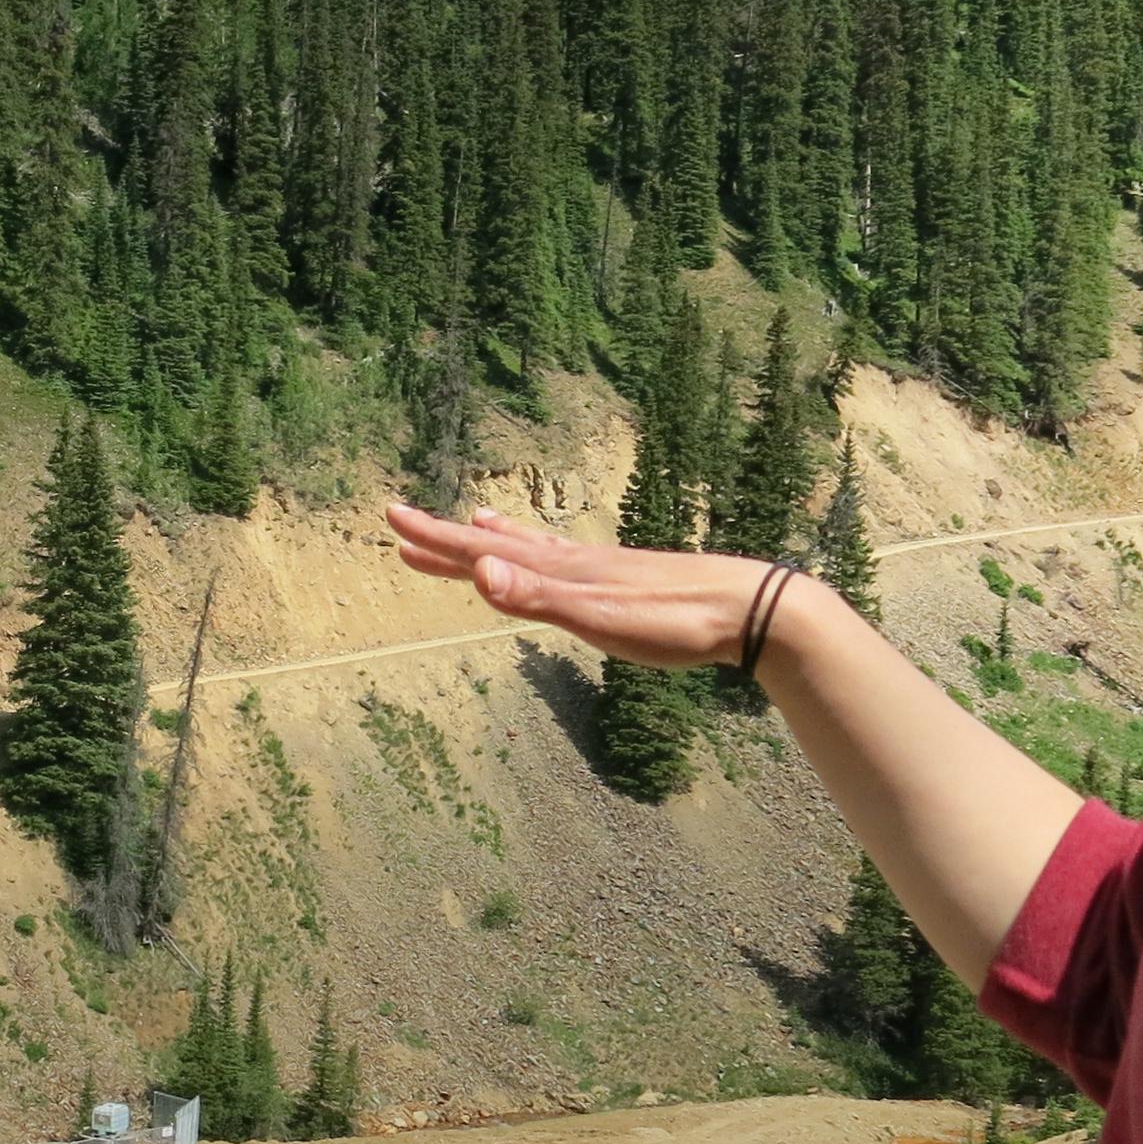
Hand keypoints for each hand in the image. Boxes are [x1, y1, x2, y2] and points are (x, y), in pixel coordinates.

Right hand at [383, 500, 767, 669]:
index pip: (484, 554)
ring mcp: (601, 570)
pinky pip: (567, 560)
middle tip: (402, 523)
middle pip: (498, 548)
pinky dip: (545, 551)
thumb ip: (538, 598)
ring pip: (533, 549)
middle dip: (449, 539)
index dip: (437, 542)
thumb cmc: (674, 621)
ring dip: (496, 540)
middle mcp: (574, 562)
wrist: (749, 609)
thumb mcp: (599, 619)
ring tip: (473, 522)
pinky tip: (557, 555)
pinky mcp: (626, 582)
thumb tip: (478, 570)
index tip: (393, 523)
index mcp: (561, 572)